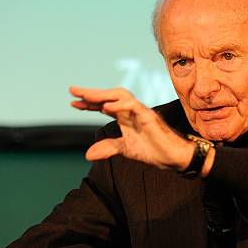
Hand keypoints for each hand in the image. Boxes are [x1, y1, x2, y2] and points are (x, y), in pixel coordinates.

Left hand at [69, 86, 193, 168]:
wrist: (174, 157)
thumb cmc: (154, 150)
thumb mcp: (125, 150)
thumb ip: (108, 148)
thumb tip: (87, 154)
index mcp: (126, 117)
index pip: (104, 105)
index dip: (89, 104)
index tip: (73, 103)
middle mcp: (132, 110)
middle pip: (110, 95)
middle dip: (92, 93)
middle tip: (73, 91)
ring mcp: (141, 111)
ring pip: (120, 95)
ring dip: (102, 95)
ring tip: (86, 96)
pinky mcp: (149, 116)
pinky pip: (132, 106)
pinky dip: (118, 105)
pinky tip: (105, 108)